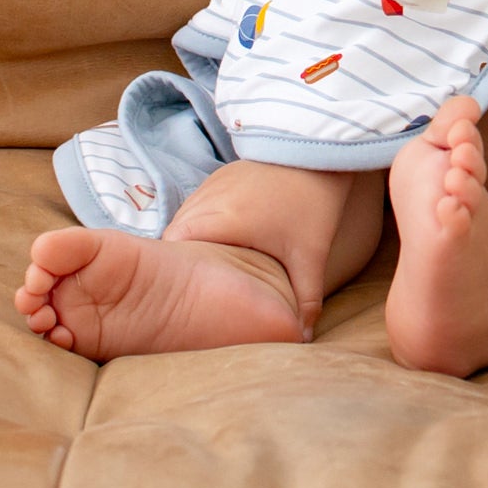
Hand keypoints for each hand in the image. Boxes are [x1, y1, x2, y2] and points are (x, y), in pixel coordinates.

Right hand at [163, 160, 353, 340]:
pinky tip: (224, 247)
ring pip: (185, 225)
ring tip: (208, 275)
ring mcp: (209, 186)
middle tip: (195, 296)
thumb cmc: (311, 201)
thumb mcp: (310, 255)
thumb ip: (305, 300)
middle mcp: (203, 202)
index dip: (173, 281)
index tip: (184, 302)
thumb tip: (304, 339)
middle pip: (174, 243)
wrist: (318, 149)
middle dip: (183, 268)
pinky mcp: (219, 177)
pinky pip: (199, 209)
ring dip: (194, 247)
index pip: (170, 256)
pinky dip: (205, 228)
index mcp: (215, 223)